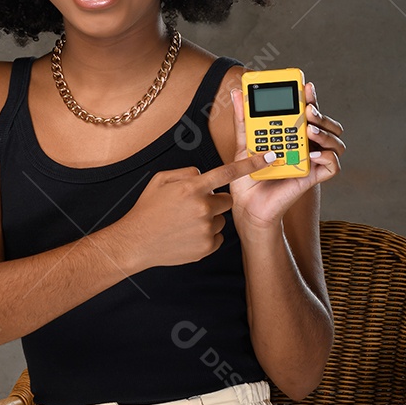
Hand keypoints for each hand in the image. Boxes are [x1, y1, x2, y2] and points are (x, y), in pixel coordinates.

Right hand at [113, 152, 276, 269]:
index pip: (229, 172)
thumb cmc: (147, 210)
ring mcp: (206, 229)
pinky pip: (217, 236)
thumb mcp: (160, 180)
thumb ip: (186, 173)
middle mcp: (202, 207)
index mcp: (192, 188)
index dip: (252, 164)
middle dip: (215, 201)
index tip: (269, 157)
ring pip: (220, 219)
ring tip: (185, 223)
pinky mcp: (207, 247)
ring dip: (209, 219)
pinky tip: (187, 235)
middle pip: (226, 200)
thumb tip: (202, 175)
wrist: (136, 242)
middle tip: (194, 206)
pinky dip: (206, 235)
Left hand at [228, 81, 345, 232]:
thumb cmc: (248, 177)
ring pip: (335, 143)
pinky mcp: (313, 178)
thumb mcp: (243, 144)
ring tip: (309, 129)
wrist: (247, 205)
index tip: (305, 86)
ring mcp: (311, 161)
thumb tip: (236, 94)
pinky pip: (332, 166)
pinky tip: (311, 153)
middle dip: (320, 113)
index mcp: (292, 135)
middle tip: (307, 110)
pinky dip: (327, 157)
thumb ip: (243, 120)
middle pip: (326, 124)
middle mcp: (305, 146)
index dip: (310, 98)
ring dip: (326, 132)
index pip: (307, 112)